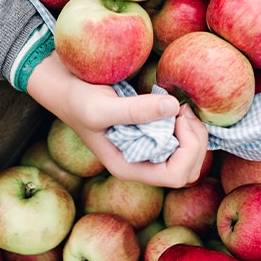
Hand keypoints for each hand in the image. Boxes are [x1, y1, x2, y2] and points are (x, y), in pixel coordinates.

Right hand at [25, 54, 209, 187]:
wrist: (64, 85)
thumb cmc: (77, 100)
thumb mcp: (101, 107)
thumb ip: (136, 111)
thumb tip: (173, 107)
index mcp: (129, 167)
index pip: (176, 176)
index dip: (187, 149)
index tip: (177, 117)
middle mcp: (141, 163)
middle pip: (189, 169)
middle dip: (196, 141)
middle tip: (183, 110)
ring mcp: (147, 148)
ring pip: (189, 155)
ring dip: (193, 132)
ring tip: (179, 107)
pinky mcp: (150, 131)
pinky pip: (181, 138)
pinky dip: (186, 123)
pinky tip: (175, 104)